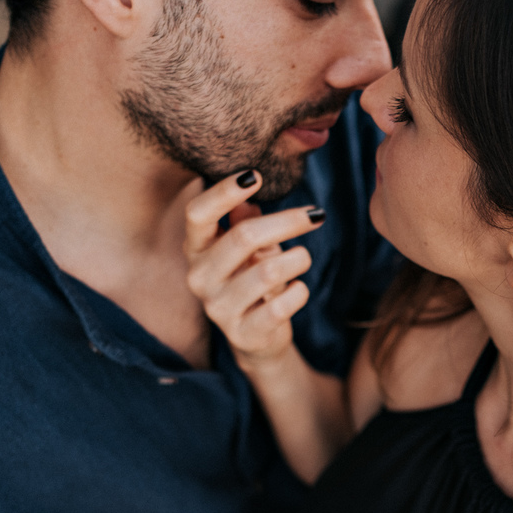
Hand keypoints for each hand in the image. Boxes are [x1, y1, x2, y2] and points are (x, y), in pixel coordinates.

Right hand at [184, 171, 325, 365]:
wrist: (258, 337)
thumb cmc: (253, 278)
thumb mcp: (250, 248)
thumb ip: (247, 222)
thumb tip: (249, 195)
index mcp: (197, 249)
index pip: (198, 213)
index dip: (224, 192)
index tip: (256, 176)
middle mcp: (199, 277)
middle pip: (244, 236)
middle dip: (286, 221)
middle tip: (315, 215)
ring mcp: (218, 308)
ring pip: (269, 270)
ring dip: (297, 259)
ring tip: (303, 258)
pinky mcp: (243, 333)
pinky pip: (281, 305)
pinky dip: (299, 291)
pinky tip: (299, 288)